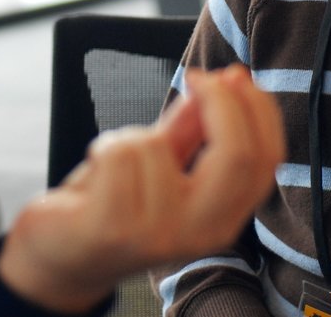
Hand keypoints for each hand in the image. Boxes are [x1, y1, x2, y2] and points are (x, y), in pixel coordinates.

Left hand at [0, 65, 283, 312]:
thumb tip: (230, 79)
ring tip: (116, 160)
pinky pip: (119, 156)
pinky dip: (104, 147)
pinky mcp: (114, 230)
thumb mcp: (164, 161)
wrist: (63, 254)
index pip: (267, 160)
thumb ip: (196, 125)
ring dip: (131, 136)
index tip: (230, 75)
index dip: (256, 108)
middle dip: (219, 101)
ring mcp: (159, 235)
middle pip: (237, 156)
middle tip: (195, 79)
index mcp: (225, 217)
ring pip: (156, 146)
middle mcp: (202, 232)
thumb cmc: (115, 202)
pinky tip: (97, 168)